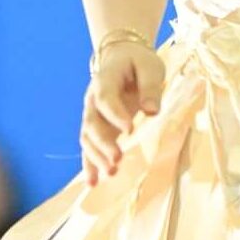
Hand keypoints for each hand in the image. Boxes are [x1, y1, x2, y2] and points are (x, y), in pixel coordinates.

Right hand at [81, 43, 166, 185]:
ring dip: (96, 157)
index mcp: (104, 80)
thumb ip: (150, 87)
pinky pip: (89, 147)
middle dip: (103, 144)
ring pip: (87, 139)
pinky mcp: (97, 128)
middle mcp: (92, 100)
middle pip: (92, 124)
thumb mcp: (149, 66)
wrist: (121, 56)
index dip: (115, 114)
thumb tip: (152, 111)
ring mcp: (92, 115)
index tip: (129, 129)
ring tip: (110, 174)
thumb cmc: (138, 61)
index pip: (106, 99)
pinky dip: (90, 165)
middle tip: (117, 159)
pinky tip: (94, 183)